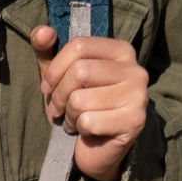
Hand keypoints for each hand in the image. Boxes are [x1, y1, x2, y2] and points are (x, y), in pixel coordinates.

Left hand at [30, 27, 150, 180]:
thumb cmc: (79, 106)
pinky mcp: (134, 122)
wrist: (98, 148)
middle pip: (80, 71)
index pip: (79, 45)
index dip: (55, 67)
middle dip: (59, 94)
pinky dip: (79, 128)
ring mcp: (139, 96)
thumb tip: (42, 32)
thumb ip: (47, 51)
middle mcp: (135, 70)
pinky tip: (85, 130)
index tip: (48, 85)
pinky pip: (89, 121)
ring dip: (69, 114)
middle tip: (58, 108)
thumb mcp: (60, 75)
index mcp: (121, 51)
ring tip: (74, 119)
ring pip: (81, 98)